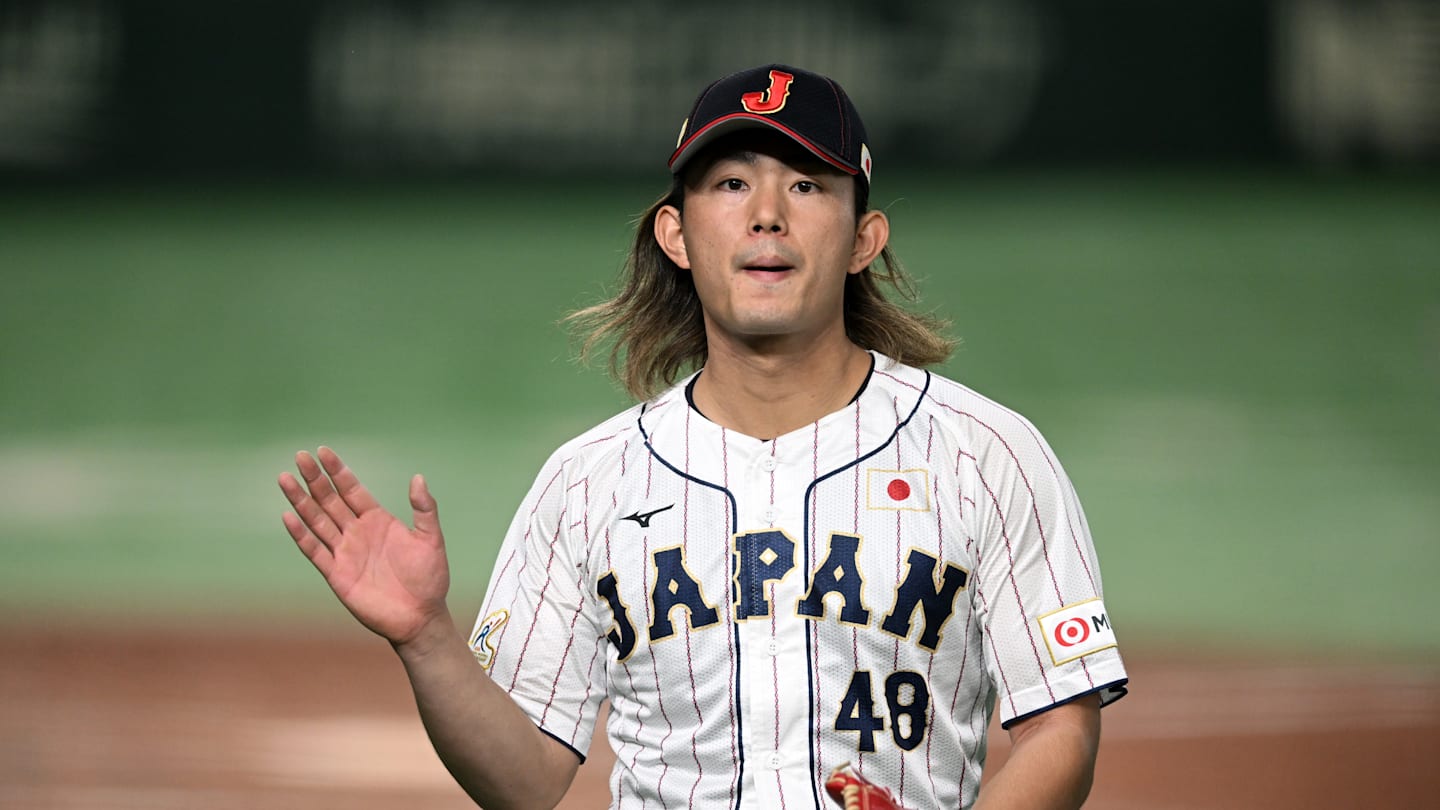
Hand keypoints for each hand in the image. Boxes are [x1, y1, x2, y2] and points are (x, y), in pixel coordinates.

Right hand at [279, 447, 449, 645]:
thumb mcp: (431, 539)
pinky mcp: (337, 574)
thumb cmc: (429, 578)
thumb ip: (425, 509)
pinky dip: (301, 535)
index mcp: (378, 520)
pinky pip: (315, 551)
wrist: (420, 616)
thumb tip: (418, 477)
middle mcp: (358, 532)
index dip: (338, 471)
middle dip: (315, 479)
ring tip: (285, 479)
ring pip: (317, 521)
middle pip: (330, 500)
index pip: (352, 490)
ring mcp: (345, 552)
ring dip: (301, 501)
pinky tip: (288, 517)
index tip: (322, 451)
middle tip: (300, 456)